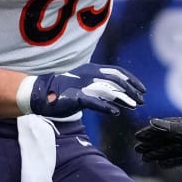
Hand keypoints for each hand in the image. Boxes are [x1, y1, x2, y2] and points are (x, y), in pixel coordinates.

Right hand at [29, 63, 145, 116]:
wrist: (40, 93)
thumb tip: (119, 95)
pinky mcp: (75, 97)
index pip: (117, 72)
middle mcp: (89, 75)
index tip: (142, 89)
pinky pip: (94, 102)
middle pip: (116, 81)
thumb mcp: (83, 83)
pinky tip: (115, 112)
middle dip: (131, 90)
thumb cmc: (63, 90)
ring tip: (133, 106)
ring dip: (124, 99)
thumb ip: (99, 86)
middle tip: (141, 100)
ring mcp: (82, 86)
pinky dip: (106, 107)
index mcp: (91, 69)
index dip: (132, 80)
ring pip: (109, 90)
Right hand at [134, 115, 181, 167]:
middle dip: (151, 144)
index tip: (138, 136)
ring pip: (171, 150)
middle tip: (137, 149)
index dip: (150, 131)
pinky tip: (160, 164)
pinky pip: (180, 160)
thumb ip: (172, 128)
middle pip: (166, 140)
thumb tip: (152, 122)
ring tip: (145, 158)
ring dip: (157, 154)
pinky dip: (170, 162)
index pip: (165, 127)